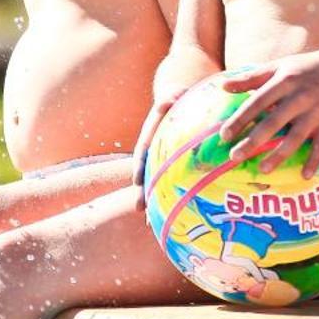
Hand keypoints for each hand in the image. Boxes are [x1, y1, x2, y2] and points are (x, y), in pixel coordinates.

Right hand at [130, 89, 187, 207]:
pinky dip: (175, 199)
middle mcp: (155, 150)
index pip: (143, 150)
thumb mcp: (174, 94)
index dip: (139, 166)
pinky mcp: (176, 167)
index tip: (137, 181)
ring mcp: (164, 160)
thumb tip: (166, 102)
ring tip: (153, 224)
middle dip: (143, 192)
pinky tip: (180, 217)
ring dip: (155, 201)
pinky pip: (175, 183)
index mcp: (151, 133)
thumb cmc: (179, 95)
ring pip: (159, 182)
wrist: (181, 98)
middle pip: (147, 172)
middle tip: (140, 209)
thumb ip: (169, 99)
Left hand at [216, 49, 318, 176]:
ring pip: (296, 137)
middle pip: (273, 122)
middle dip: (253, 141)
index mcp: (283, 82)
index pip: (257, 102)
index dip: (240, 119)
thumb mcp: (277, 67)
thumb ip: (250, 78)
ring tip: (263, 170)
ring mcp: (315, 112)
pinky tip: (305, 175)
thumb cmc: (304, 68)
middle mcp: (298, 98)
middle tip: (235, 157)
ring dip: (279, 154)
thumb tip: (221, 86)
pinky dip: (315, 160)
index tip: (224, 136)